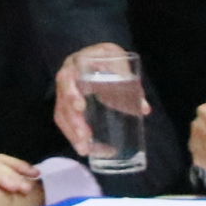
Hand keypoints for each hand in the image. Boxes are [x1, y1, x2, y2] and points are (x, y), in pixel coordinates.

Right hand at [50, 42, 134, 156]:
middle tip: (84, 136)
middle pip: (62, 100)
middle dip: (73, 120)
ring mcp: (65, 90)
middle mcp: (67, 76)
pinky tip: (84, 148)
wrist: (99, 56)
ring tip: (83, 149)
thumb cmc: (110, 58)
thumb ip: (130, 82)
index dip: (71, 93)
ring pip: (61, 113)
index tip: (80, 108)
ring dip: (71, 132)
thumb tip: (143, 108)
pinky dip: (73, 134)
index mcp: (77, 63)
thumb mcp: (121, 63)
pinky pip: (65, 120)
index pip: (68, 77)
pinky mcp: (67, 103)